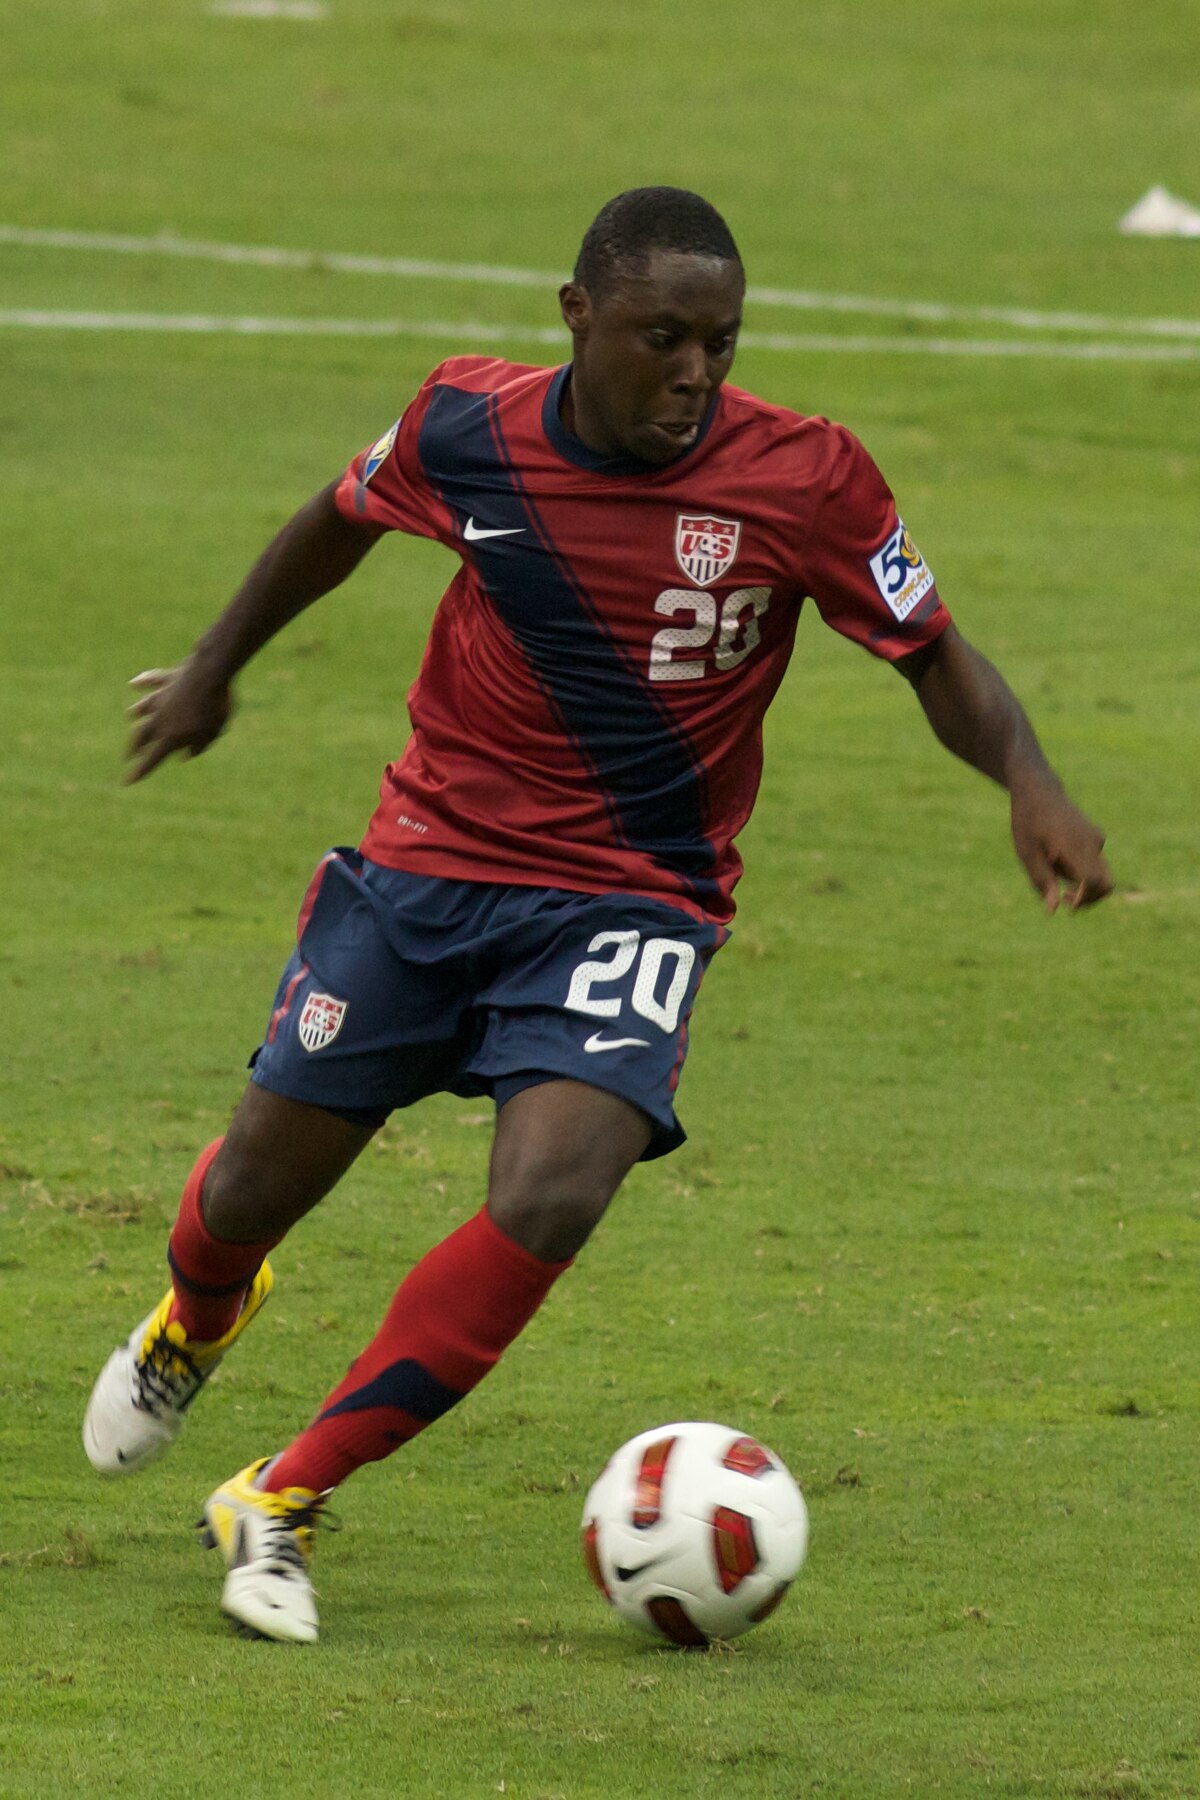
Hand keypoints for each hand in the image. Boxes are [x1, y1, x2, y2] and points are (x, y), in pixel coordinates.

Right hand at [125, 661, 233, 783]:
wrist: (210, 672)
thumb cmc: (215, 707)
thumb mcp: (212, 733)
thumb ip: (198, 746)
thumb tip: (186, 755)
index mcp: (171, 736)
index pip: (153, 759)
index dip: (141, 771)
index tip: (128, 781)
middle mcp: (161, 718)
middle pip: (144, 735)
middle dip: (136, 747)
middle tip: (129, 755)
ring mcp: (162, 696)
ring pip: (144, 708)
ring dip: (137, 713)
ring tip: (131, 716)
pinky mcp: (168, 678)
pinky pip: (152, 681)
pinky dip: (143, 683)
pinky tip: (135, 684)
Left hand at [1010, 779, 1112, 913]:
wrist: (1039, 790)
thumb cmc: (1028, 821)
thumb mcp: (1027, 853)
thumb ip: (1041, 881)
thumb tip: (1053, 910)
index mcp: (1074, 845)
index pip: (1092, 880)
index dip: (1084, 898)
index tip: (1067, 905)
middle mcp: (1092, 842)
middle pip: (1106, 883)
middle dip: (1089, 899)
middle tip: (1064, 898)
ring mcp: (1097, 839)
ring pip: (1102, 876)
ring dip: (1083, 884)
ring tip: (1054, 871)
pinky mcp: (1096, 838)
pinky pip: (1095, 864)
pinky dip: (1081, 871)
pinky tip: (1057, 859)